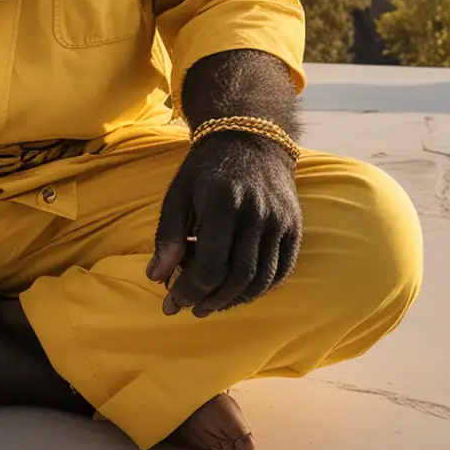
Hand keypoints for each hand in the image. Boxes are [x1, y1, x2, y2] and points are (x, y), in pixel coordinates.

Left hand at [147, 132, 301, 316]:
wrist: (251, 139)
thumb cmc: (206, 170)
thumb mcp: (178, 193)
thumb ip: (167, 235)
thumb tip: (154, 276)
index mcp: (223, 203)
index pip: (210, 265)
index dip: (190, 290)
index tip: (172, 301)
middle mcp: (257, 213)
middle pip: (238, 277)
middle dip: (211, 301)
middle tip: (190, 309)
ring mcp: (280, 221)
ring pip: (261, 279)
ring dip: (235, 300)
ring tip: (211, 305)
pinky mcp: (294, 227)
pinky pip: (280, 271)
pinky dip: (259, 289)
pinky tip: (237, 292)